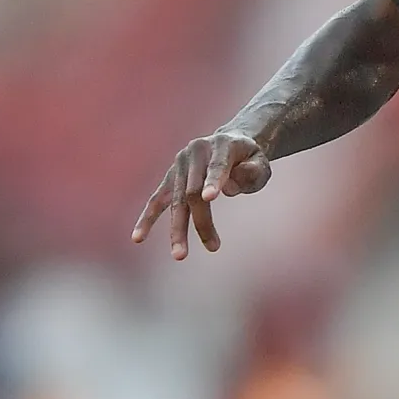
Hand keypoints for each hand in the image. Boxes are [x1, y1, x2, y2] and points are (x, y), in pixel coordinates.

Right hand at [130, 131, 272, 258]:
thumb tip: (229, 187)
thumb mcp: (261, 161)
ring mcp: (179, 165)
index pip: (216, 167)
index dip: (213, 181)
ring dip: (178, 229)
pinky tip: (137, 237)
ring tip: (179, 256)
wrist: (230, 142)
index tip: (209, 198)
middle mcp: (195, 152)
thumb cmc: (249, 158)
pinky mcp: (170, 177)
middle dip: (202, 220)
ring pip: (176, 201)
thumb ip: (252, 172)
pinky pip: (157, 200)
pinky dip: (147, 219)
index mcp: (220, 144)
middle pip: (194, 190)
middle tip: (214, 247)